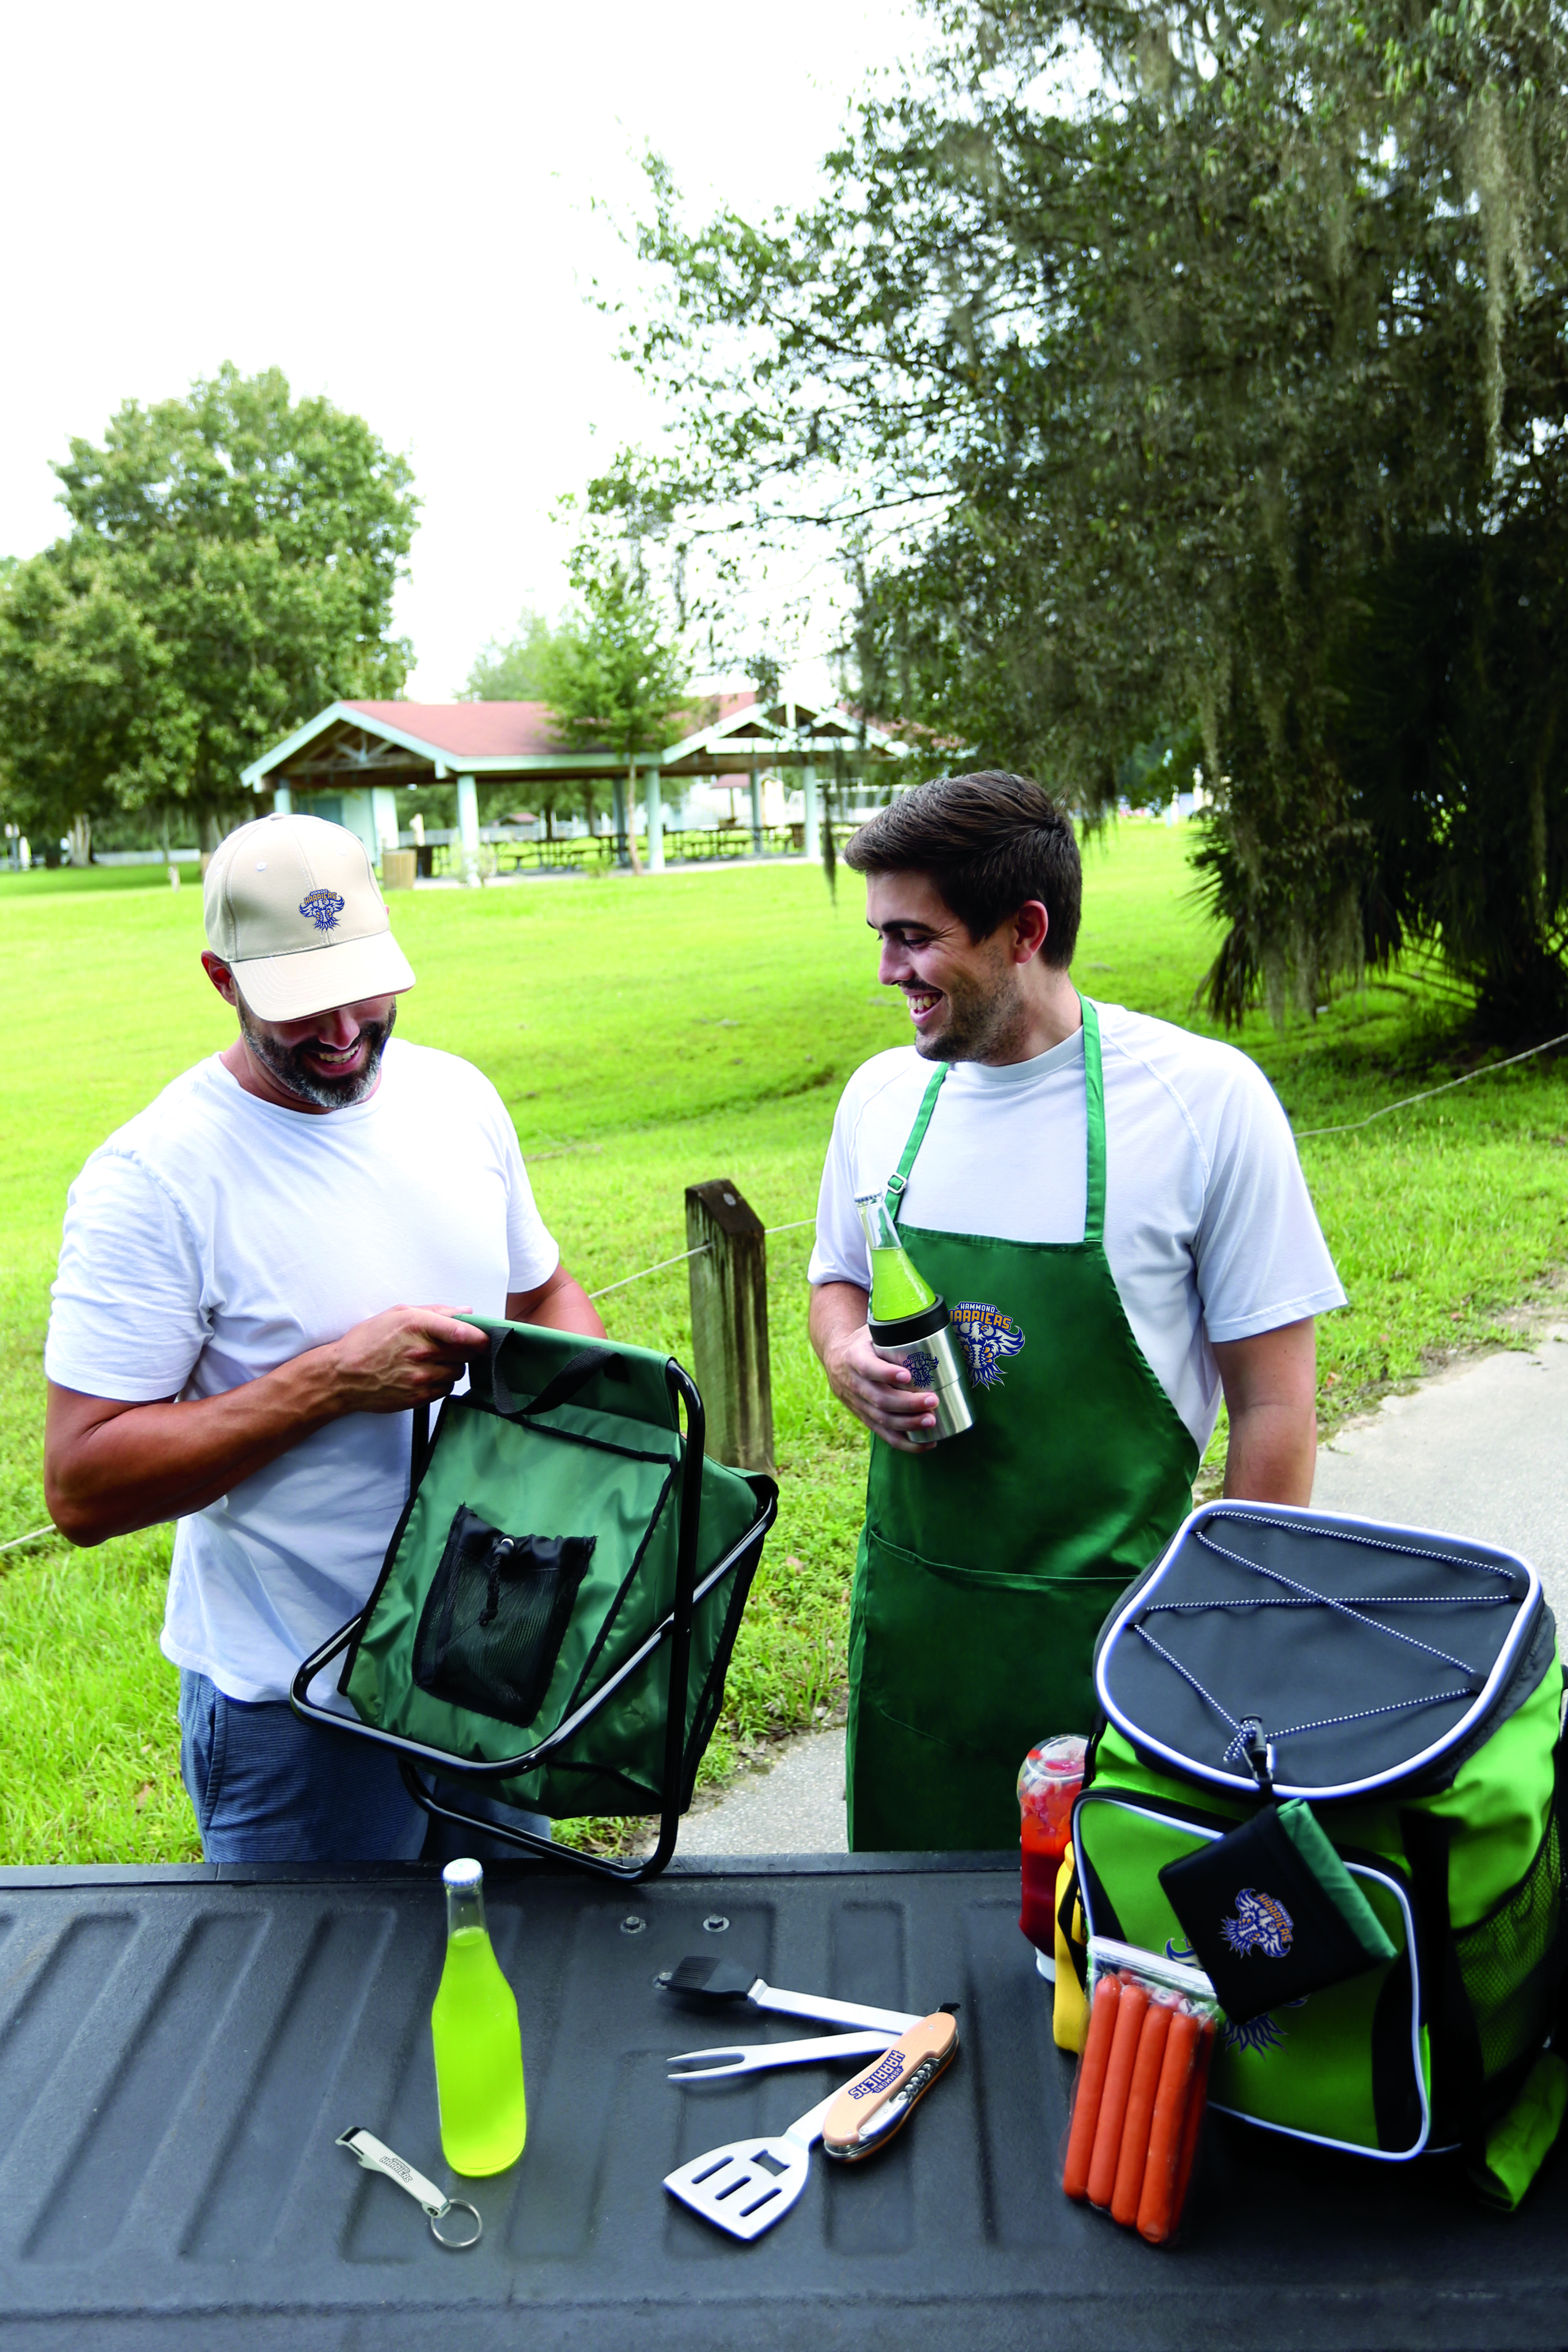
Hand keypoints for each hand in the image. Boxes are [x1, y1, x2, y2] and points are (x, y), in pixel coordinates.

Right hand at [324, 1305, 486, 1414]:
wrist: (342, 1376)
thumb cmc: (367, 1342)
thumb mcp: (397, 1314)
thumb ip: (435, 1312)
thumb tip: (465, 1311)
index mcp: (416, 1326)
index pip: (462, 1331)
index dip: (480, 1335)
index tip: (486, 1338)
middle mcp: (421, 1352)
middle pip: (465, 1353)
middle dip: (464, 1349)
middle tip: (451, 1346)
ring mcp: (420, 1377)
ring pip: (458, 1372)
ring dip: (452, 1366)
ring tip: (433, 1361)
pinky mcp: (418, 1397)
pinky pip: (445, 1389)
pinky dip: (442, 1382)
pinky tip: (425, 1375)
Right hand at [821, 1321, 939, 1449]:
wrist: (835, 1356)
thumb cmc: (863, 1341)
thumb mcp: (871, 1330)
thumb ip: (893, 1331)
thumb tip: (927, 1324)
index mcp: (853, 1357)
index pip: (867, 1367)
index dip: (885, 1373)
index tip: (907, 1375)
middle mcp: (851, 1382)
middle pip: (879, 1398)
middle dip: (907, 1403)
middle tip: (932, 1401)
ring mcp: (856, 1403)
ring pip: (881, 1419)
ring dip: (908, 1424)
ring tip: (931, 1421)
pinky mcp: (864, 1417)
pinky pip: (883, 1435)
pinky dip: (906, 1443)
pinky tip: (927, 1444)